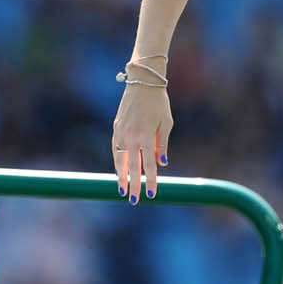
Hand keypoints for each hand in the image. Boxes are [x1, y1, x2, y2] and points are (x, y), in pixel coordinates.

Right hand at [112, 83, 171, 202]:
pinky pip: (115, 148)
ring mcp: (121, 131)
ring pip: (119, 159)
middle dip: (133, 185)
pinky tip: (118, 170)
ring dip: (121, 175)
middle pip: (132, 166)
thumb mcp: (166, 123)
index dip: (151, 181)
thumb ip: (162, 145)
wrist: (142, 82)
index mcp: (147, 135)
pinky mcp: (116, 127)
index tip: (152, 195)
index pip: (149, 165)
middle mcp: (132, 135)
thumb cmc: (159, 103)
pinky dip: (117, 161)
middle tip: (133, 200)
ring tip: (122, 190)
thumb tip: (161, 164)